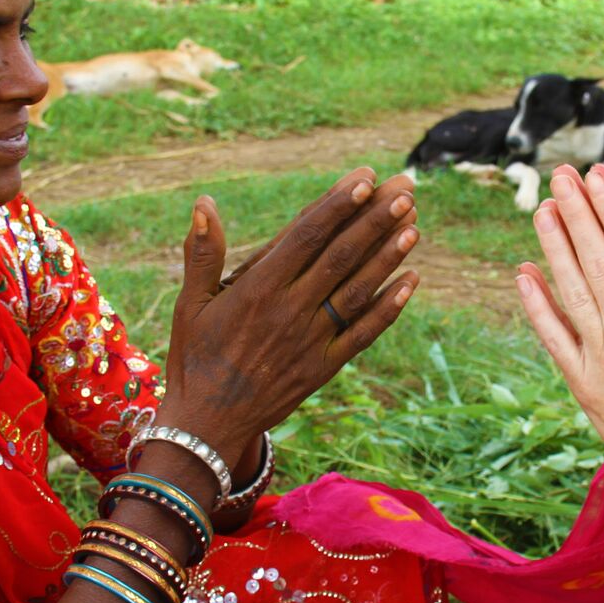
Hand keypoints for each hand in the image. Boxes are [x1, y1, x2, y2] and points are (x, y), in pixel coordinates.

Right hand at [158, 168, 418, 462]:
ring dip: (388, 256)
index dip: (338, 205)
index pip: (306, 236)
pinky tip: (412, 280)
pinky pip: (364, 333)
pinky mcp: (324, 367)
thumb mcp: (189, 303)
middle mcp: (289, 311)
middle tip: (404, 187)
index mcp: (256, 289)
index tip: (364, 177)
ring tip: (414, 224)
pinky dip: (390, 307)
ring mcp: (311, 340)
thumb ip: (202, 253)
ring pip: (358, 290)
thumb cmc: (195, 357)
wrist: (206, 425)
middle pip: (341, 256)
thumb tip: (204, 202)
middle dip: (375, 219)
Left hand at [515, 164, 603, 508]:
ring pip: (570, 290)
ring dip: (554, 246)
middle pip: (597, 261)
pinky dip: (536, 304)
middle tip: (562, 175)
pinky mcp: (581, 381)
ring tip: (543, 208)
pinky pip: (553, 336)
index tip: (601, 176)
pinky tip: (523, 274)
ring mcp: (599, 358)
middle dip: (579, 213)